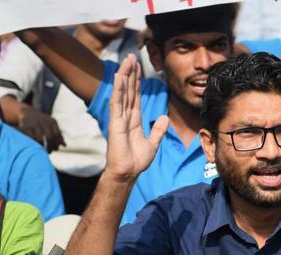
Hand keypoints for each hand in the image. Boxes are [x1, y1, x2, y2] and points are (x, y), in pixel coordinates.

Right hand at [18, 104, 64, 152]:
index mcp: (52, 121)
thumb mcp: (51, 124)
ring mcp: (34, 124)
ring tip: (43, 150)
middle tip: (50, 151)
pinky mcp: (25, 127)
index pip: (57, 135)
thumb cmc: (42, 121)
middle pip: (49, 137)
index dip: (57, 143)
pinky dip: (34, 143)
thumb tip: (64, 145)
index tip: (55, 148)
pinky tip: (35, 146)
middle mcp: (44, 121)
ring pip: (40, 139)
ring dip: (42, 147)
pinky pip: (31, 138)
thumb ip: (58, 134)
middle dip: (50, 146)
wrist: (26, 111)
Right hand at [105, 54, 168, 181]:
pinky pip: (117, 103)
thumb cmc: (137, 161)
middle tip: (131, 56)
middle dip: (131, 73)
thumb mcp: (153, 144)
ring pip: (123, 93)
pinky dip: (118, 90)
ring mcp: (120, 119)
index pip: (135, 96)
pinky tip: (119, 77)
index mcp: (134, 120)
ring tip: (127, 61)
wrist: (128, 172)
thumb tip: (165, 118)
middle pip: (129, 90)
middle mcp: (126, 116)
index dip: (137, 82)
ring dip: (124, 76)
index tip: (138, 67)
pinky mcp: (116, 123)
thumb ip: (159, 130)